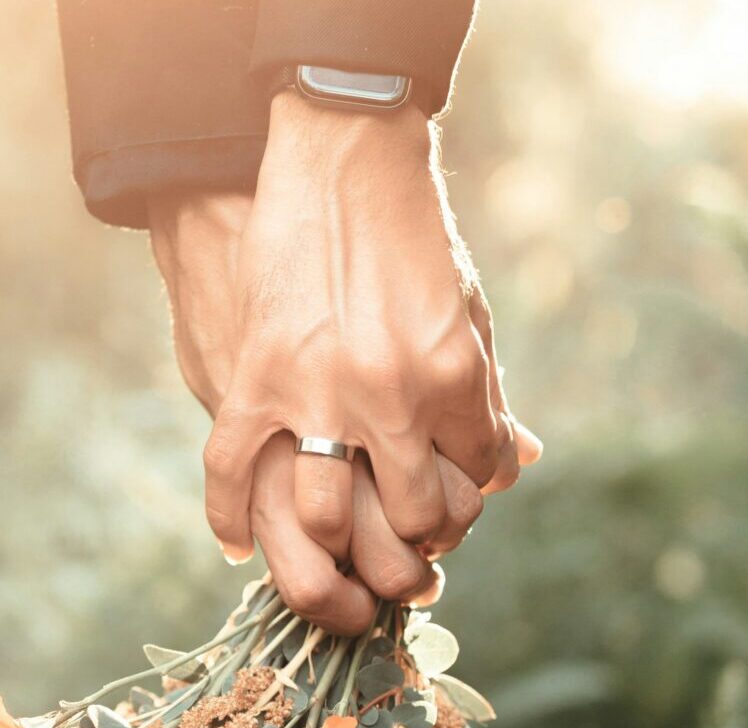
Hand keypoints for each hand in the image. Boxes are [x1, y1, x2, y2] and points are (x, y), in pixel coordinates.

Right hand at [195, 91, 537, 563]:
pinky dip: (230, 519)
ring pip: (326, 520)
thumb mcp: (467, 308)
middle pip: (410, 519)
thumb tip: (517, 464)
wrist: (341, 159)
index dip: (465, 500)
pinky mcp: (254, 377)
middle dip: (412, 545)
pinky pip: (232, 473)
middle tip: (402, 549)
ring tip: (336, 546)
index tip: (448, 503)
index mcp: (454, 376)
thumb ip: (487, 392)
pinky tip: (239, 544)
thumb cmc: (412, 235)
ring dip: (334, 547)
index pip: (475, 480)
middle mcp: (391, 396)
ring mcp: (318, 392)